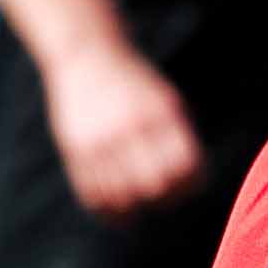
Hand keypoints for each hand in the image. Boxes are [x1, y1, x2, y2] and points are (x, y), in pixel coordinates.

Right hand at [44, 41, 207, 213]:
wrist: (87, 55)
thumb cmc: (136, 85)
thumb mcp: (167, 100)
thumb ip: (180, 138)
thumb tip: (192, 185)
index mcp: (160, 114)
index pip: (185, 166)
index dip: (191, 184)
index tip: (187, 186)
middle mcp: (130, 128)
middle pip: (154, 185)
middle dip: (163, 198)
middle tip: (162, 197)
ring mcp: (100, 139)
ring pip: (121, 196)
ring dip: (134, 210)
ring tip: (139, 208)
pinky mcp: (75, 149)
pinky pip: (92, 193)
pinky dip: (107, 211)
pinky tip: (117, 212)